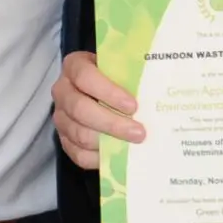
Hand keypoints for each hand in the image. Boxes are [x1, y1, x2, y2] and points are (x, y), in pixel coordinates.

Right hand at [51, 49, 141, 170]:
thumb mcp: (122, 65)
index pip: (84, 77)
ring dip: (109, 141)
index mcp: (74, 66)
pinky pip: (78, 154)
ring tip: (134, 144)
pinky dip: (99, 158)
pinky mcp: (64, 139)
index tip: (133, 106)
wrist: (102, 91)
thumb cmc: (117, 77)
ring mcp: (61, 117)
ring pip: (80, 134)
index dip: (108, 92)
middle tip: (140, 132)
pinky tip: (118, 154)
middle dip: (112, 123)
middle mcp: (62, 91)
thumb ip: (133, 70)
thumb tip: (161, 80)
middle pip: (80, 109)